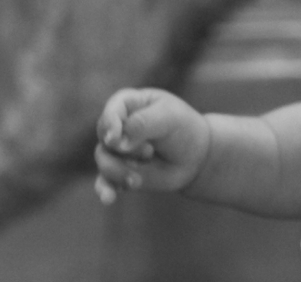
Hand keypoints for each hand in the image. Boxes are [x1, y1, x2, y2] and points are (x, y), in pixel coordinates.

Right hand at [94, 87, 209, 204]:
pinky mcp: (119, 171)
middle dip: (124, 150)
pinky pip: (103, 181)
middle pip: (105, 137)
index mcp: (131, 103)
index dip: (110, 124)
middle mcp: (119, 125)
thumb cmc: (184, 128)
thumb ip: (143, 123)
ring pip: (103, 160)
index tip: (115, 139)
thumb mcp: (170, 118)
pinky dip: (105, 189)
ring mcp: (117, 150)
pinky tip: (110, 198)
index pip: (112, 110)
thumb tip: (117, 142)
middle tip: (149, 152)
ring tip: (138, 178)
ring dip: (119, 171)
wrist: (195, 156)